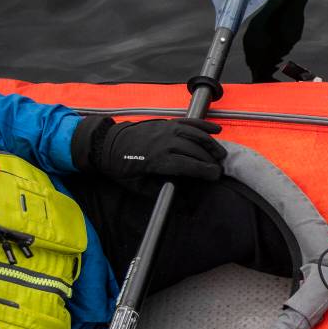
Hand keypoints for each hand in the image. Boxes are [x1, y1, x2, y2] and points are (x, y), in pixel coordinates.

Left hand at [73, 116, 226, 179]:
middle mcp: (164, 142)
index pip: (188, 165)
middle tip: (219, 170)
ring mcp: (166, 129)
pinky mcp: (166, 122)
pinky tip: (216, 130)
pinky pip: (189, 122)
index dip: (204, 171)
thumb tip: (183, 206)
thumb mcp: (136, 186)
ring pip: (196, 134)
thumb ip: (161, 193)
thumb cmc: (121, 167)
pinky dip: (203, 125)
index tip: (216, 176)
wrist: (106, 143)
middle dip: (210, 160)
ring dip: (211, 143)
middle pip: (195, 150)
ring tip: (221, 154)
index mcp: (157, 159)